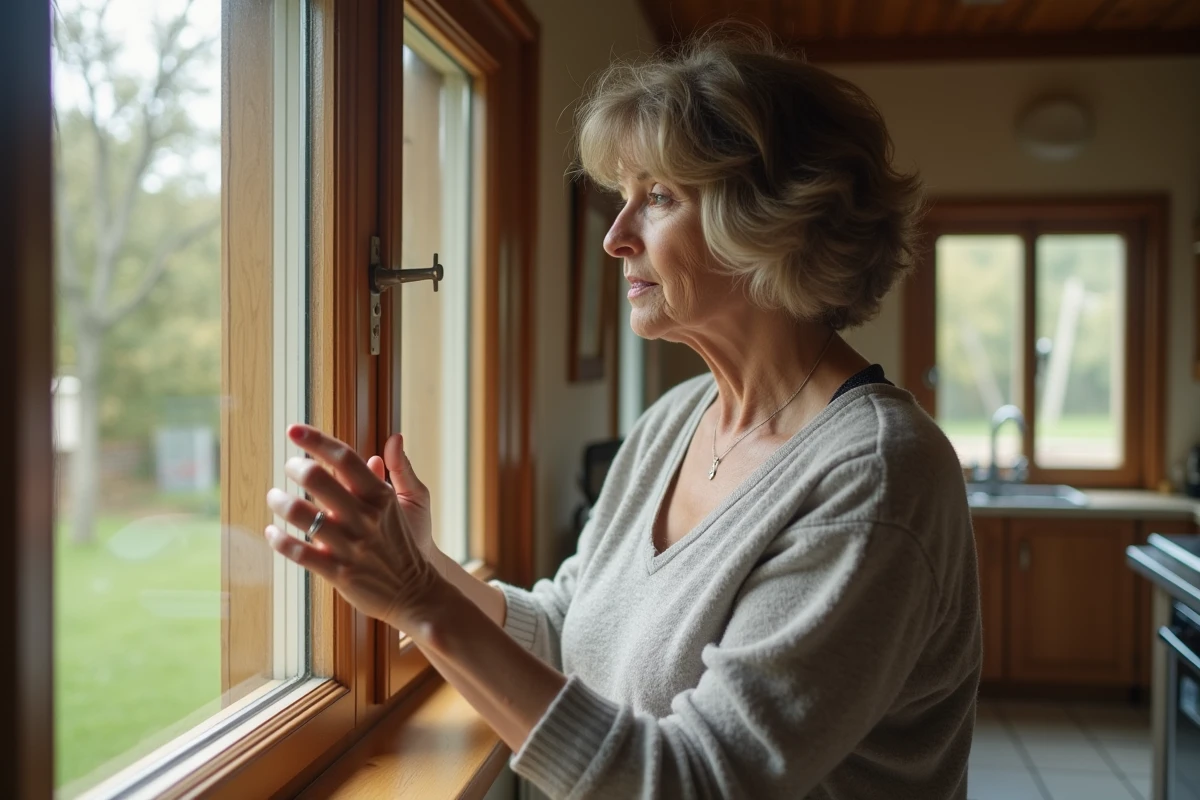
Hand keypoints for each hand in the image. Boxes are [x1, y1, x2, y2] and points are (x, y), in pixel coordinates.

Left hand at [264, 424, 444, 631]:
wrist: (414, 592)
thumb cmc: (401, 543)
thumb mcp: (406, 504)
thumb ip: (394, 471)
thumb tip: (392, 439)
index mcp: (380, 497)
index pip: (344, 458)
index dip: (316, 440)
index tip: (293, 429)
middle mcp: (364, 518)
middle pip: (318, 479)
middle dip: (295, 467)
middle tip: (289, 466)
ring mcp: (350, 546)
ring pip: (303, 515)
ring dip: (280, 501)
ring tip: (273, 496)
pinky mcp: (338, 572)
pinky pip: (299, 553)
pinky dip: (280, 540)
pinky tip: (272, 532)